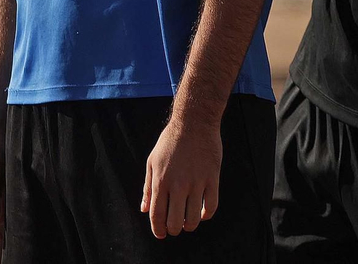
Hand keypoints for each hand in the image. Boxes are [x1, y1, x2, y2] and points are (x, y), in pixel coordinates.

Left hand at [140, 117, 221, 238]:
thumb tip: (144, 210)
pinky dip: (206, 215)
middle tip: (174, 226)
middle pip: (175, 222)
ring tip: (187, 221)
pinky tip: (202, 213)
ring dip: (189, 225)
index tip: (161, 234)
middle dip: (173, 229)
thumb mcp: (152, 162)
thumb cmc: (170, 142)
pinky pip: (211, 207)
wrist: (193, 123)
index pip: (157, 215)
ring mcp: (196, 182)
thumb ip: (147, 187)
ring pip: (194, 219)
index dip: (158, 230)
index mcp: (160, 180)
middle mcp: (178, 184)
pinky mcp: (212, 178)